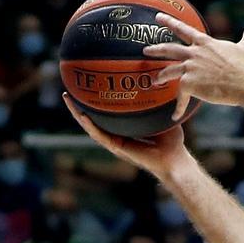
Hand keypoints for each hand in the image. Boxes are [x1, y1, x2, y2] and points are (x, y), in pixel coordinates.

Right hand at [63, 94, 190, 180]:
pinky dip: (91, 127)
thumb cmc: (172, 141)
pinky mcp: (119, 148)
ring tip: (69, 101)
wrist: (175, 159)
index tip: (86, 90)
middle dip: (79, 108)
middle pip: (92, 121)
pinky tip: (83, 117)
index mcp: (124, 130)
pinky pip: (102, 136)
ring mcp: (115, 143)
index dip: (95, 106)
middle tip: (68, 93)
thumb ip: (158, 104)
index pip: (105, 117)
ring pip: (91, 128)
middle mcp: (116, 136)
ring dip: (79, 115)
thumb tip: (161, 83)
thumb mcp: (163, 117)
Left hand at [143, 13, 243, 121]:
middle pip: (169, 49)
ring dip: (161, 76)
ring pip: (169, 71)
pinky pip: (180, 96)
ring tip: (155, 81)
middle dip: (156, 49)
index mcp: (206, 44)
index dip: (170, 22)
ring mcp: (191, 68)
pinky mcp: (190, 84)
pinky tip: (175, 116)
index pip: (184, 30)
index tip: (158, 17)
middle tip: (145, 50)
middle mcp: (195, 54)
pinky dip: (178, 107)